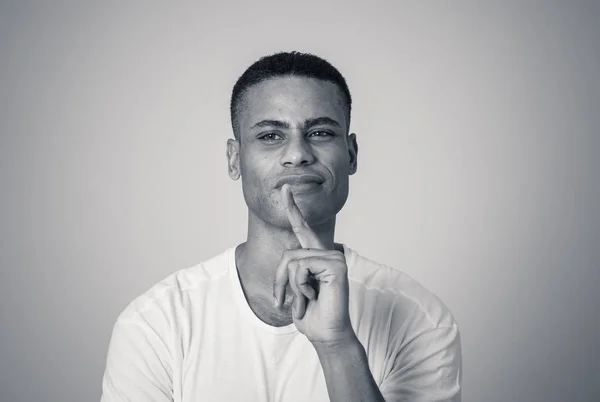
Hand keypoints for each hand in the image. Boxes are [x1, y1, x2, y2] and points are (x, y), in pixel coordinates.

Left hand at [273, 184, 353, 344]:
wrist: (325, 334)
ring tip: (304, 301)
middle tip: (282, 301)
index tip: (285, 189)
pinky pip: (302, 267)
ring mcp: (334, 257)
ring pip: (292, 261)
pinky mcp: (336, 265)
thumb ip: (291, 270)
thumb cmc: (311, 314)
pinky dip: (300, 287)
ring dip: (290, 287)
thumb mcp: (293, 289)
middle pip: (287, 254)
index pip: (303, 229)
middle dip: (278, 281)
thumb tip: (288, 258)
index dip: (293, 209)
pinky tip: (313, 297)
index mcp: (316, 256)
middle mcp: (327, 253)